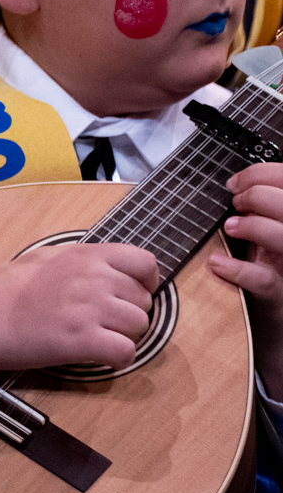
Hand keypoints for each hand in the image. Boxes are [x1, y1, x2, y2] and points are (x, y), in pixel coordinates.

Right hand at [0, 242, 157, 370]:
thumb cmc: (5, 290)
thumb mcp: (47, 258)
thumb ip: (84, 261)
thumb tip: (111, 272)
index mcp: (86, 255)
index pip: (144, 263)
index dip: (146, 282)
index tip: (132, 293)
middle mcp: (94, 279)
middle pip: (144, 301)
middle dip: (129, 313)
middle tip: (103, 321)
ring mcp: (90, 309)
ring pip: (140, 327)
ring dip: (124, 336)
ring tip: (98, 337)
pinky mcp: (83, 340)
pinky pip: (126, 352)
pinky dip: (118, 358)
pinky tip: (99, 356)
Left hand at [216, 165, 282, 395]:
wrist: (276, 318)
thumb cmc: (269, 266)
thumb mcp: (267, 233)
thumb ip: (261, 209)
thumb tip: (236, 185)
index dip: (263, 175)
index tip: (236, 182)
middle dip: (259, 195)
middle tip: (236, 202)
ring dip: (255, 226)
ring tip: (230, 227)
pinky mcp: (277, 295)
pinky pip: (264, 281)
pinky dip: (237, 270)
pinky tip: (217, 263)